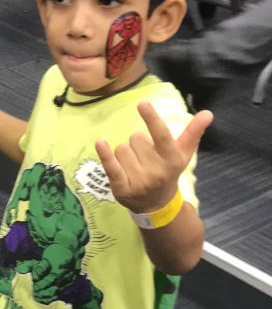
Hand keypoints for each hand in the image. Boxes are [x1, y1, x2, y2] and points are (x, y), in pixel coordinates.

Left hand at [95, 101, 212, 213]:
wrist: (156, 205)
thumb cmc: (169, 172)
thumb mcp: (183, 154)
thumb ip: (193, 132)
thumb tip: (207, 113)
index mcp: (172, 160)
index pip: (161, 135)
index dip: (151, 119)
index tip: (143, 104)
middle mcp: (156, 171)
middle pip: (136, 138)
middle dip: (138, 144)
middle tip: (145, 157)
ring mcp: (138, 181)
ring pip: (121, 148)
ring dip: (125, 153)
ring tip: (135, 165)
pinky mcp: (122, 188)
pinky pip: (110, 165)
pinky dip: (105, 154)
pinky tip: (101, 143)